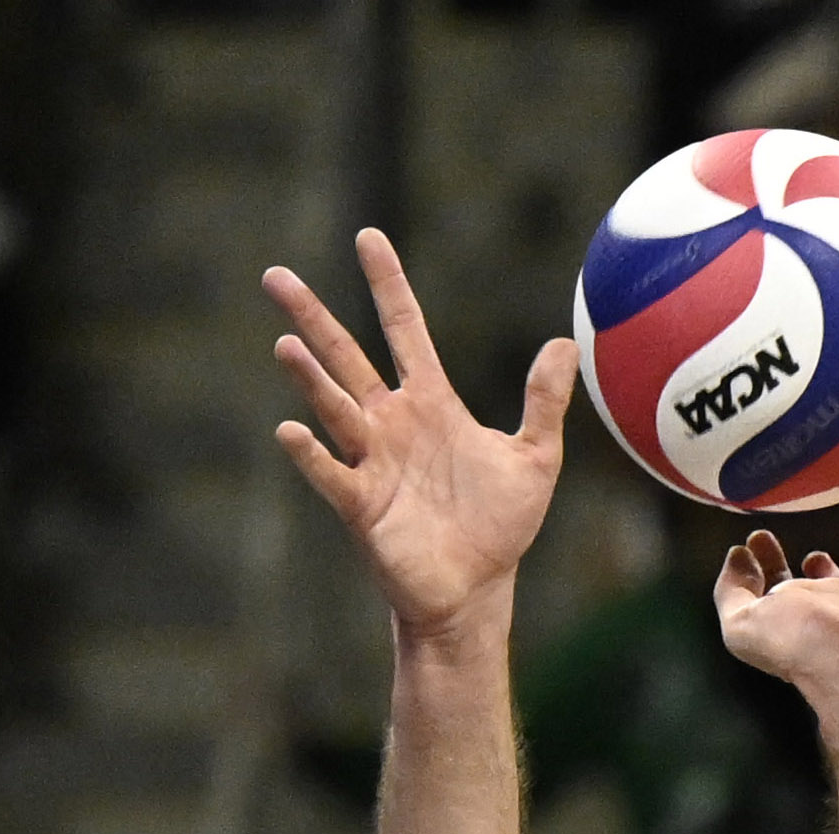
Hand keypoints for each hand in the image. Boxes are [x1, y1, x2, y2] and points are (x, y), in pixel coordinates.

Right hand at [265, 229, 572, 637]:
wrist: (476, 590)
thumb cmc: (500, 526)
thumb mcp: (536, 458)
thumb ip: (544, 403)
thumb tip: (563, 344)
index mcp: (431, 402)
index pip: (404, 329)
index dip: (387, 284)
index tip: (368, 237)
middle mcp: (391, 423)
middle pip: (346, 357)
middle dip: (312, 317)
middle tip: (275, 277)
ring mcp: (371, 462)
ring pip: (333, 408)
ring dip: (309, 379)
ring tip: (284, 344)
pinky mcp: (362, 506)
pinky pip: (331, 474)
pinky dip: (311, 455)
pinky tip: (290, 430)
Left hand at [714, 528, 838, 701]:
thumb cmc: (801, 648)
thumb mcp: (742, 624)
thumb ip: (729, 591)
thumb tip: (737, 557)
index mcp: (801, 617)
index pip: (781, 590)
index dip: (768, 564)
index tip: (757, 537)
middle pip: (829, 588)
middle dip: (817, 569)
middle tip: (810, 551)